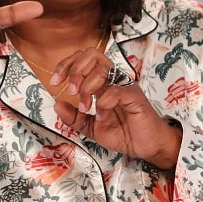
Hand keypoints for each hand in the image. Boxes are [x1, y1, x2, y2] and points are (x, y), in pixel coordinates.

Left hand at [51, 52, 181, 169]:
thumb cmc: (125, 133)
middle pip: (91, 55)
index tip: (55, 82)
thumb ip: (74, 118)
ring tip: (85, 107)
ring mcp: (125, 86)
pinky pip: (116, 90)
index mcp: (103, 82)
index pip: (83, 59)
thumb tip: (57, 105)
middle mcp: (114, 79)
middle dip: (75, 70)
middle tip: (70, 91)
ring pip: (102, 70)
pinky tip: (102, 116)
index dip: (66, 65)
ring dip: (87, 88)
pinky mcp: (135, 97)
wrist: (147, 147)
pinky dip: (103, 103)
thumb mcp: (91, 127)